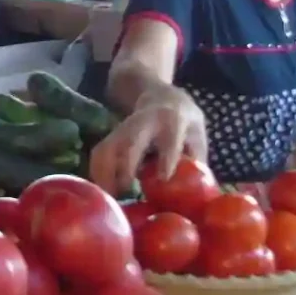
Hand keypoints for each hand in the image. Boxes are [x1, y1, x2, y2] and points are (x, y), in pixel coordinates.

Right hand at [87, 87, 207, 194]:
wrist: (160, 96)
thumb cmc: (184, 122)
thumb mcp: (198, 134)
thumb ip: (196, 160)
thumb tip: (197, 195)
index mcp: (172, 121)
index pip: (169, 139)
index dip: (166, 158)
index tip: (164, 178)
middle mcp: (144, 122)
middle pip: (129, 144)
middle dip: (124, 168)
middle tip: (124, 194)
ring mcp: (123, 128)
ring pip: (106, 149)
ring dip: (104, 175)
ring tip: (109, 198)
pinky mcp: (111, 136)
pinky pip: (98, 154)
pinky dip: (97, 174)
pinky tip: (101, 191)